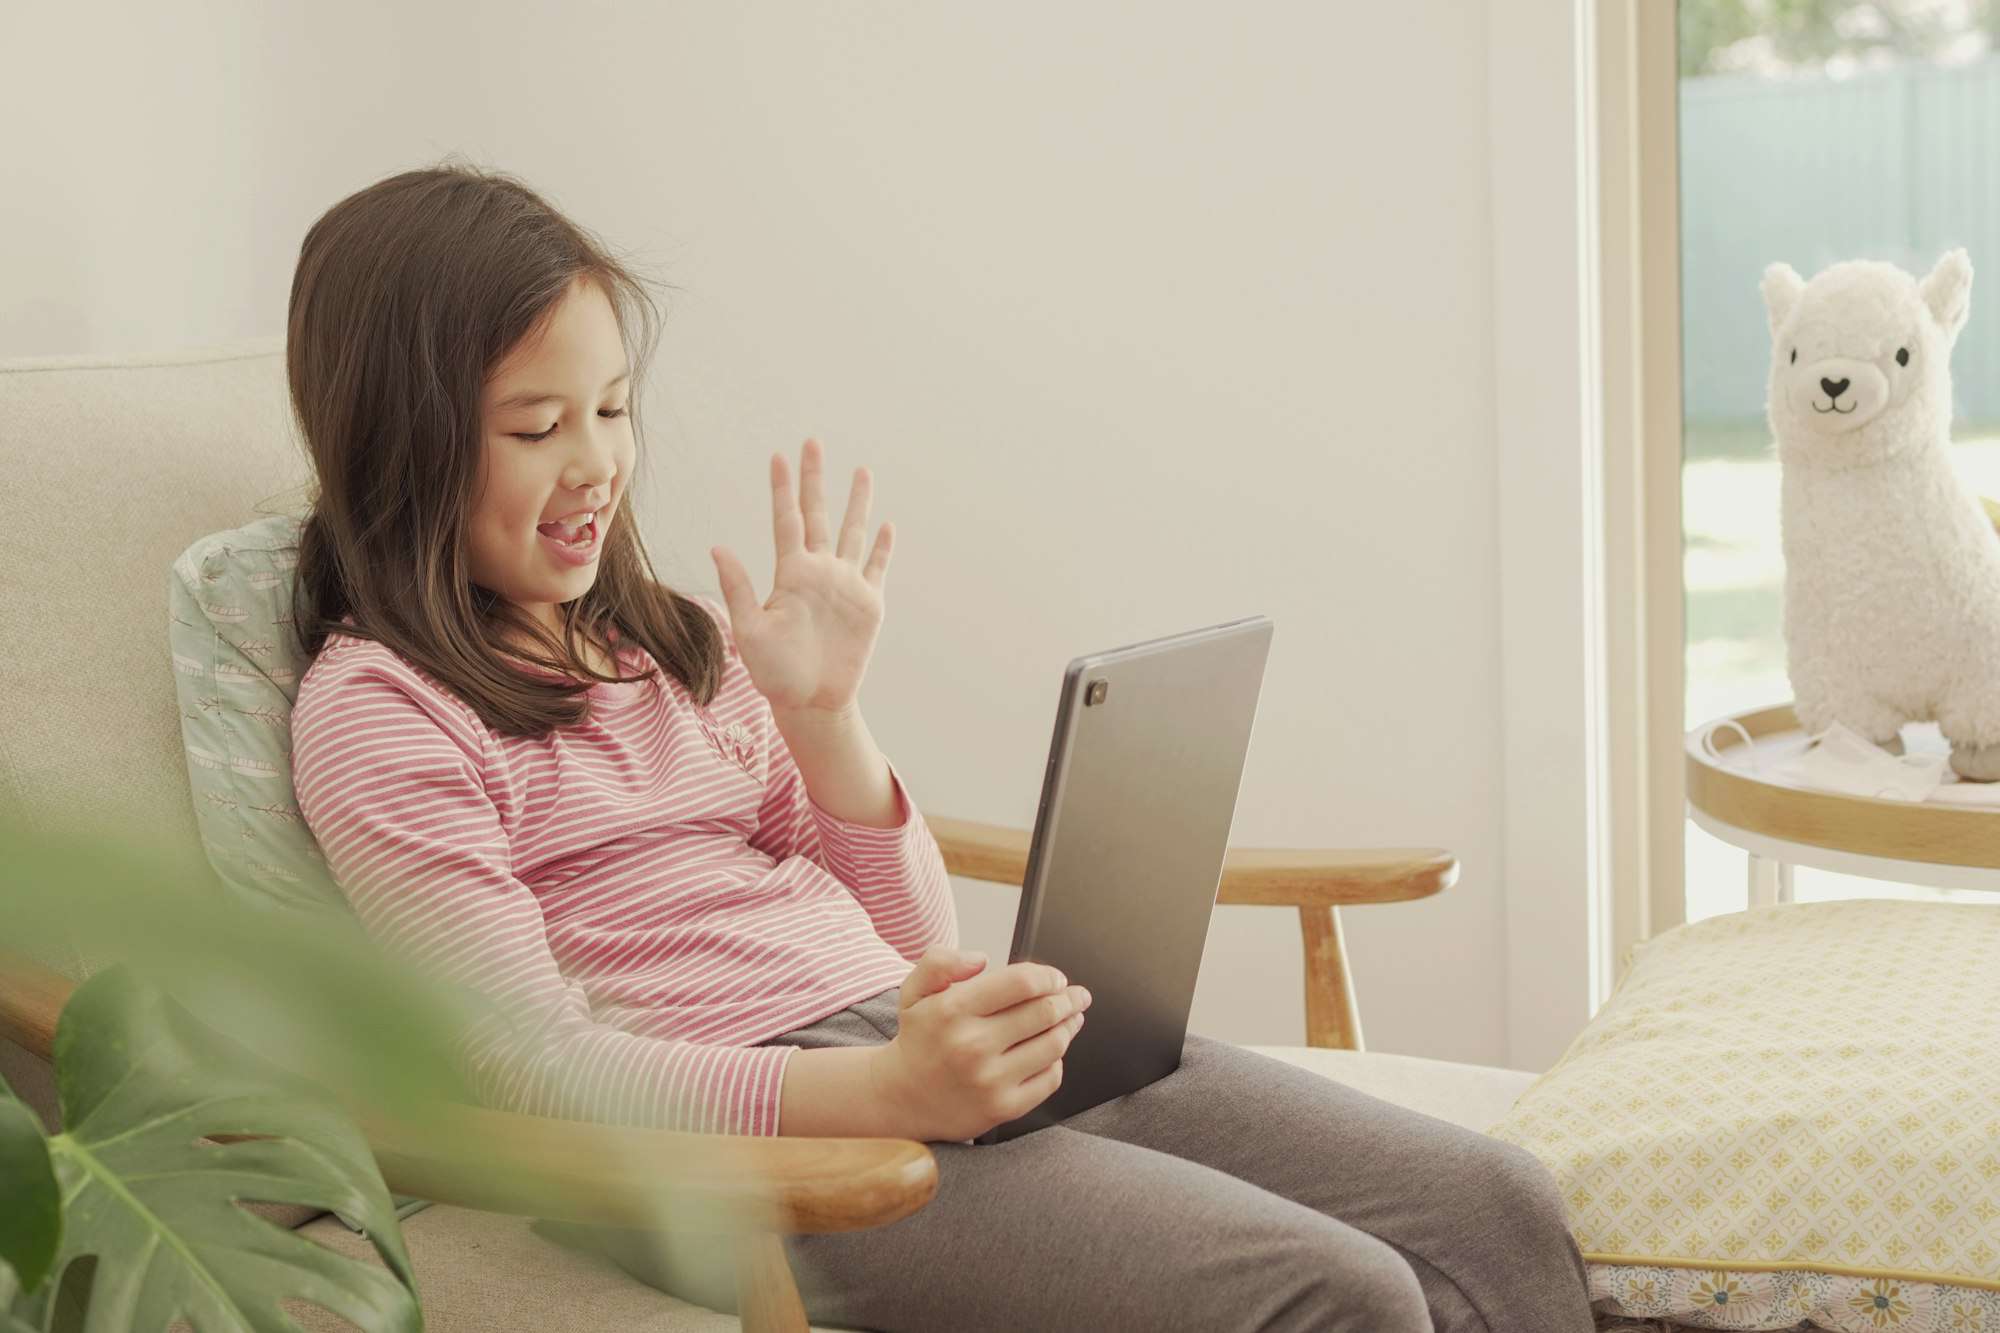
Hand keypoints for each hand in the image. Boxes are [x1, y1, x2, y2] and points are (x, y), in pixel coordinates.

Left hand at [710, 438, 893, 717]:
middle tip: (812, 442)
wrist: (811, 701)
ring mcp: (846, 585)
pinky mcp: (869, 604)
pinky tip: (887, 526)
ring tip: (861, 471)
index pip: (786, 520)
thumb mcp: (749, 630)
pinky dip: (883, 547)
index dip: (783, 488)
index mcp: (790, 574)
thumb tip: (717, 547)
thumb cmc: (774, 672)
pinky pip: (877, 567)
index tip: (778, 455)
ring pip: (852, 532)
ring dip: (856, 503)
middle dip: (816, 479)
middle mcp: (819, 572)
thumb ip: (739, 587)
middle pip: (818, 514)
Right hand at [868, 945, 1093, 1142]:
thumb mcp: (914, 990)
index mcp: (953, 1010)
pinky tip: (1051, 1052)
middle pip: (1045, 1012)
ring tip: (1072, 1019)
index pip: (1022, 983)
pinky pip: (1049, 1079)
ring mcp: (989, 1080)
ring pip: (1053, 1045)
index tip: (1056, 978)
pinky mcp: (1002, 1108)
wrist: (901, 1098)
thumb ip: (939, 962)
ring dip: (1069, 1027)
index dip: (1048, 976)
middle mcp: (972, 1046)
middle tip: (1077, 996)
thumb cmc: (919, 1039)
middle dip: (1069, 999)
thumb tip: (980, 959)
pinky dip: (1057, 1061)